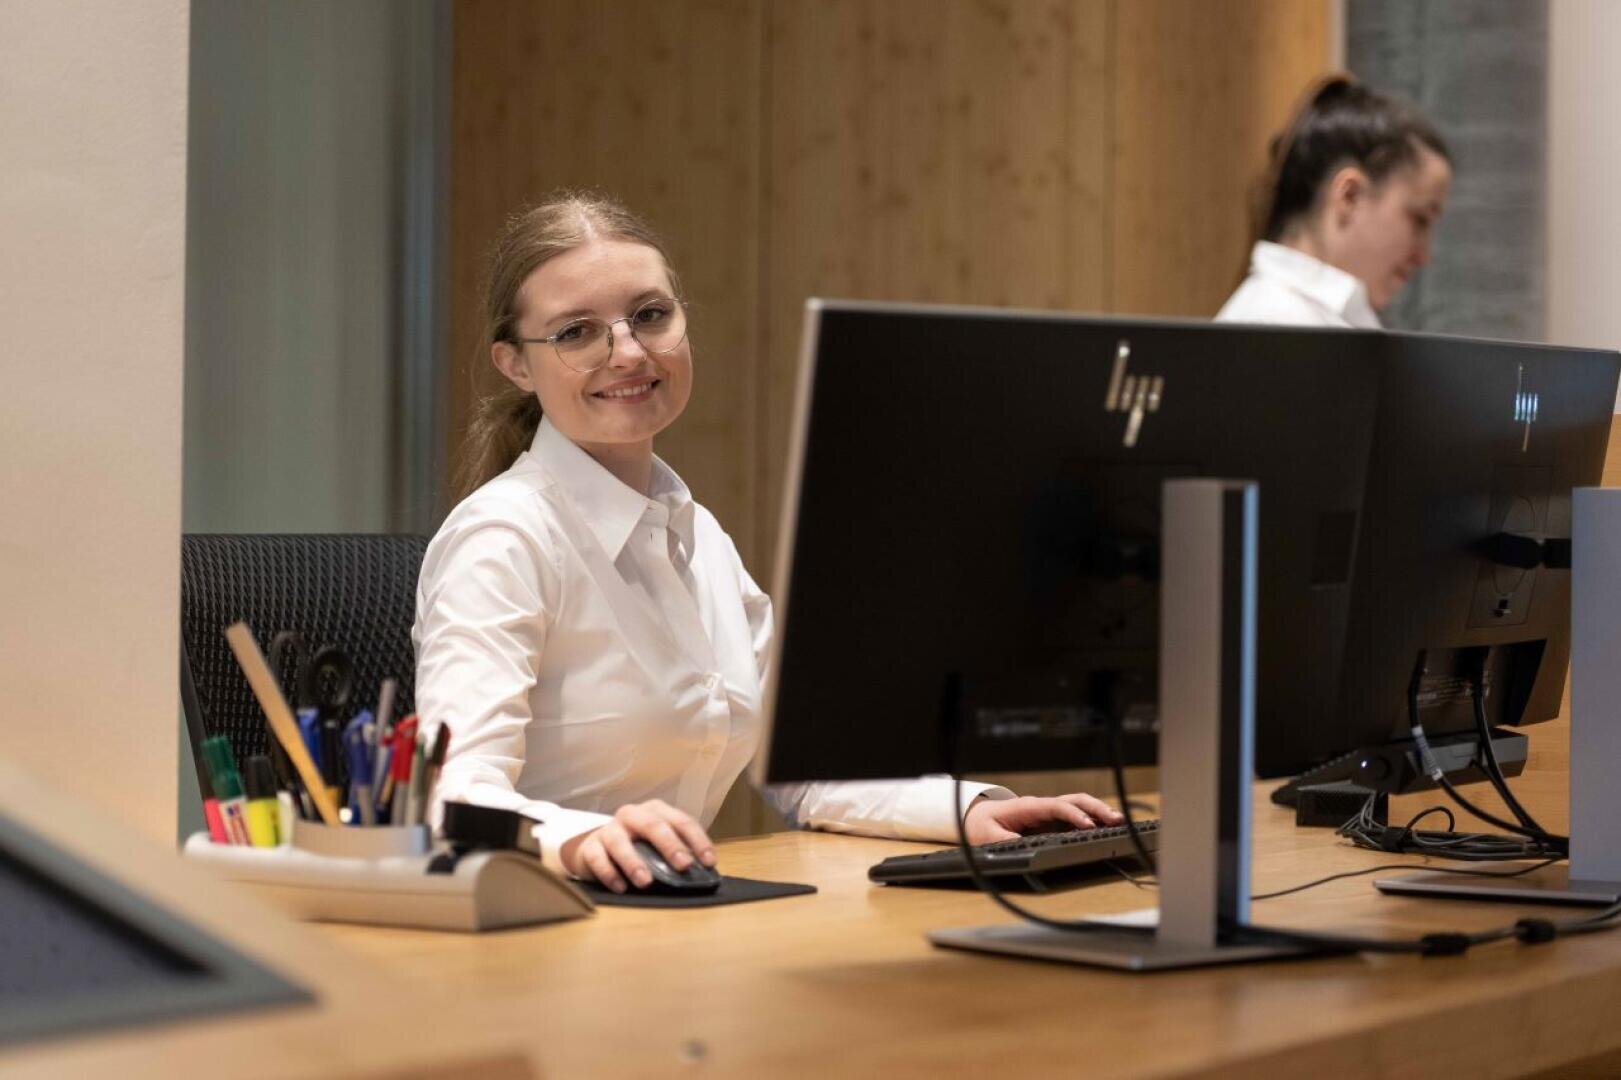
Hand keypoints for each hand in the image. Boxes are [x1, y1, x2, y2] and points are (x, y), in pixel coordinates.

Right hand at [559, 799, 716, 892]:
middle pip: (652, 825)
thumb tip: (703, 873)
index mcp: (655, 811)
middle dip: (670, 845)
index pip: (681, 821)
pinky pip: (597, 858)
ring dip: (634, 862)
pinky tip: (621, 887)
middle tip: (683, 865)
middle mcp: (632, 815)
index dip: (697, 841)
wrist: (595, 851)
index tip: (709, 862)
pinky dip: (609, 873)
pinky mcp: (589, 847)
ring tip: (646, 882)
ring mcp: (609, 829)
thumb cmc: (636, 848)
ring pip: (620, 842)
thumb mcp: (658, 845)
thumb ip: (677, 853)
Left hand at [963, 793, 1124, 844]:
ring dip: (1099, 812)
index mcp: (1029, 807)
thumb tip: (1016, 844)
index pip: (1056, 806)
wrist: (980, 819)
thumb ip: (1001, 840)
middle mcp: (1044, 807)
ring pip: (1080, 806)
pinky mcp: (1054, 822)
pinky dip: (1095, 820)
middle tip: (1115, 820)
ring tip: (1119, 821)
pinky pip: (1077, 817)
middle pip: (1074, 801)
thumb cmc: (983, 825)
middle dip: (1096, 808)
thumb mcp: (986, 835)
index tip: (1088, 825)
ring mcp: (1051, 814)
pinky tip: (1109, 827)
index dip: (1073, 815)